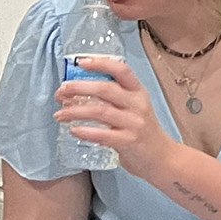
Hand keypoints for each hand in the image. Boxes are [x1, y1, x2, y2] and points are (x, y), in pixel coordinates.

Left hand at [57, 57, 175, 176]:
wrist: (161, 156)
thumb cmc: (141, 129)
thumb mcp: (133, 106)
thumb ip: (112, 97)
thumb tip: (76, 89)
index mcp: (138, 92)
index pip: (121, 70)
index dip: (101, 63)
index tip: (81, 62)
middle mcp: (137, 104)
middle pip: (106, 89)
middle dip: (78, 87)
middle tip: (61, 91)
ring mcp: (134, 123)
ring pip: (100, 111)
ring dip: (75, 111)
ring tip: (60, 114)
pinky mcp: (129, 141)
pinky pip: (103, 135)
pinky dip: (85, 131)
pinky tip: (73, 130)